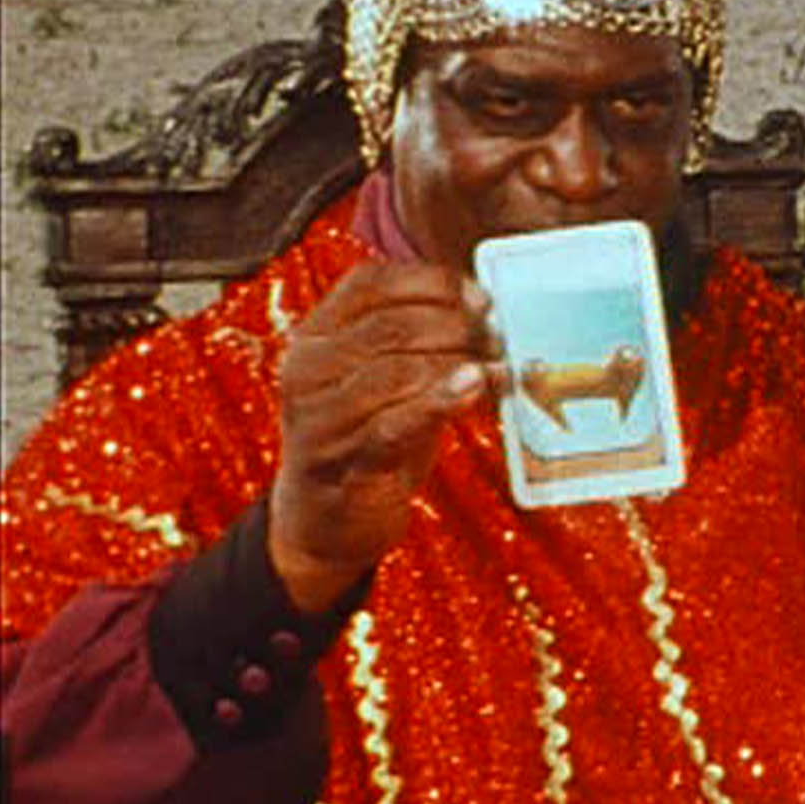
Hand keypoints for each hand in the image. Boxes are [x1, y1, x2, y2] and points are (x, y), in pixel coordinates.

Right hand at [268, 262, 503, 612]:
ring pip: (395, 370)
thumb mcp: (386, 376)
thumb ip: (420, 340)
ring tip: (495, 369)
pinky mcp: (340, 463)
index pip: (370, 282)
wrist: (325, 521)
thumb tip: (486, 310)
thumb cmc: (368, 435)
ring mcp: (318, 417)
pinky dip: (440, 402)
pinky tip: (474, 387)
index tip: (482, 300)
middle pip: (391, 324)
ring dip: (458, 363)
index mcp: (315, 334)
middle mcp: (307, 367)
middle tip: (497, 340)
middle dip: (457, 326)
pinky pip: (394, 424)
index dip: (433, 282)